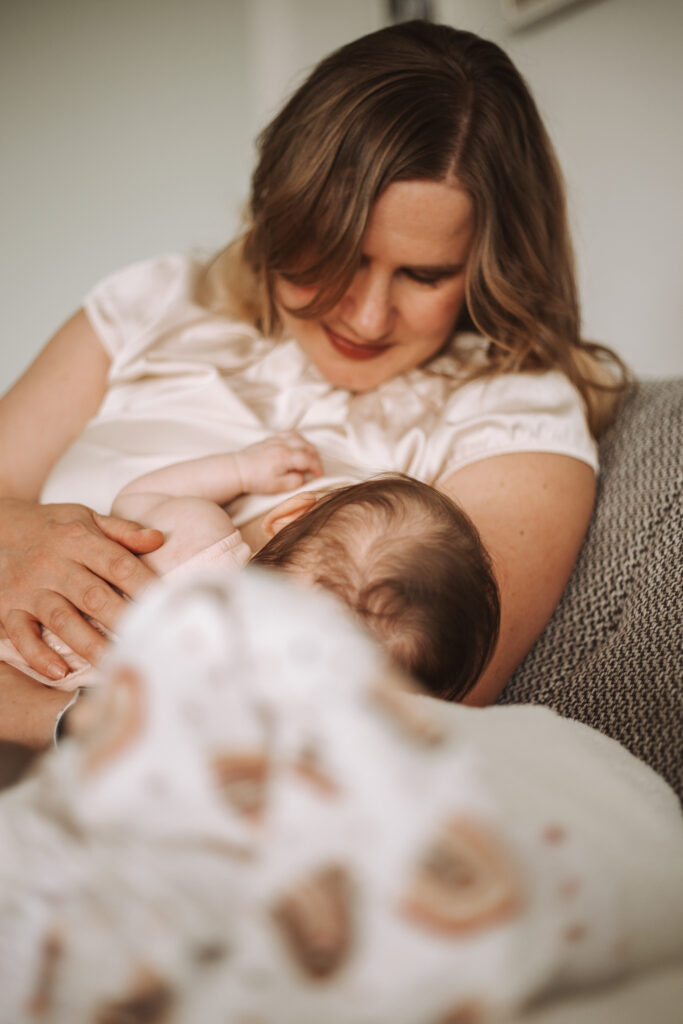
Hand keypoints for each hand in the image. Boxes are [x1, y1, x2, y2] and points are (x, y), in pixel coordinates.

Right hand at [0, 498, 163, 678]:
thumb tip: (159, 538)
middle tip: (147, 641)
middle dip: (122, 619)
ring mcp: (29, 588)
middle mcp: (53, 564)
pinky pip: (21, 634)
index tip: (167, 605)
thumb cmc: (53, 527)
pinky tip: (60, 672)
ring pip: (61, 619)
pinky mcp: (8, 608)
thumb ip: (122, 530)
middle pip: (93, 595)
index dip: (144, 585)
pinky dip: (38, 654)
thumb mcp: (86, 518)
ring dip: (88, 643)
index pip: (118, 564)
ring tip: (114, 662)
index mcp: (79, 540)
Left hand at [234, 432, 323, 494]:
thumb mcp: (278, 487)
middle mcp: (282, 445)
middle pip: (307, 446)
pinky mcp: (270, 439)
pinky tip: (298, 446)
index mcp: (285, 457)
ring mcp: (276, 440)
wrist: (237, 470)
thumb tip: (304, 475)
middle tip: (317, 468)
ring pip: (300, 437)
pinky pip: (289, 433)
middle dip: (316, 457)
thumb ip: (295, 481)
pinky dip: (298, 439)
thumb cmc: (256, 480)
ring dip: (309, 447)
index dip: (317, 467)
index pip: (308, 459)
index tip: (320, 476)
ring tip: (310, 457)